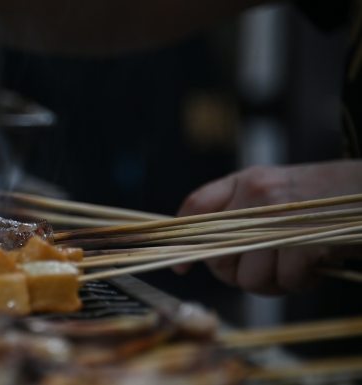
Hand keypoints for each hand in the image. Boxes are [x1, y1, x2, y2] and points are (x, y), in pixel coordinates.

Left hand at [173, 161, 361, 294]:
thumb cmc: (325, 199)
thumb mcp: (277, 189)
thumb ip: (241, 212)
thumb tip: (207, 253)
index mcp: (247, 181)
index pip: (197, 207)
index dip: (184, 240)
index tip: (182, 266)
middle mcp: (257, 195)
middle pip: (219, 256)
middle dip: (238, 273)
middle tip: (266, 269)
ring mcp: (281, 217)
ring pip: (250, 276)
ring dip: (273, 283)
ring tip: (294, 268)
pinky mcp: (306, 241)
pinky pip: (286, 281)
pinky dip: (300, 283)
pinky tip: (313, 267)